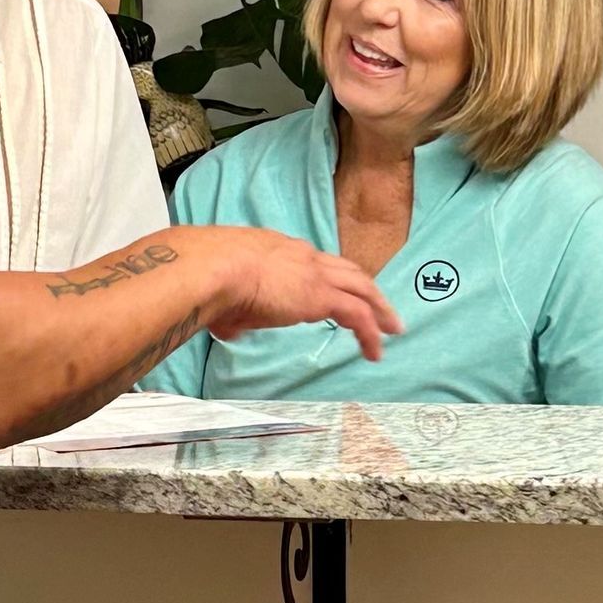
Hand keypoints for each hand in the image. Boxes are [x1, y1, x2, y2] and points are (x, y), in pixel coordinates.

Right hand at [201, 228, 401, 361]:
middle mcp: (304, 257)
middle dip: (367, 289)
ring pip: (362, 288)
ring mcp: (316, 274)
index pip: (314, 263)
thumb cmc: (211, 280)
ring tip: (391, 329)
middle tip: (382, 310)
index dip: (330, 278)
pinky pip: (358, 315)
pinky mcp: (322, 296)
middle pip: (348, 271)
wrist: (216, 268)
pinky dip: (370, 333)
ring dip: (379, 309)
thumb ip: (233, 312)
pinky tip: (375, 351)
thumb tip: (229, 325)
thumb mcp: (223, 296)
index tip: (337, 295)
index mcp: (279, 251)